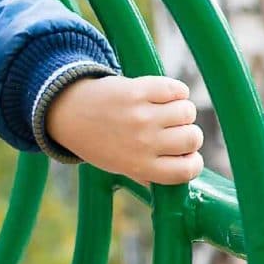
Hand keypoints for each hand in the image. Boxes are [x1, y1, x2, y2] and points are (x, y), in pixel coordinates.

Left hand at [44, 74, 204, 184]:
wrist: (70, 113)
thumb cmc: (99, 143)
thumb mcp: (121, 167)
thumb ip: (149, 174)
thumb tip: (182, 174)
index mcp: (140, 166)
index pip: (186, 170)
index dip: (193, 162)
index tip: (187, 155)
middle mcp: (143, 143)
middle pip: (192, 138)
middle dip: (190, 135)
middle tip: (176, 131)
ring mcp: (141, 115)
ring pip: (187, 112)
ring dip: (182, 111)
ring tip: (168, 111)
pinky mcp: (138, 90)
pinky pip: (177, 89)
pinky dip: (176, 91)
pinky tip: (165, 96)